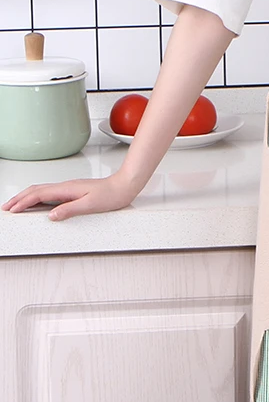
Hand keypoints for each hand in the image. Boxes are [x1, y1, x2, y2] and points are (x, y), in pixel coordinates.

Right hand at [1, 173, 138, 221]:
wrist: (124, 186)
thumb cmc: (111, 195)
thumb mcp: (91, 205)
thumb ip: (70, 210)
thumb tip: (51, 216)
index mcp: (67, 189)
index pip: (38, 194)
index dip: (23, 202)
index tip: (11, 210)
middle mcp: (65, 186)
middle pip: (36, 190)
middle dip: (19, 198)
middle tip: (6, 208)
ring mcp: (68, 188)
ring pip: (41, 191)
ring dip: (26, 198)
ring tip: (16, 206)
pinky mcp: (72, 192)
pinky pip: (49, 194)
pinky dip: (37, 198)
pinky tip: (37, 205)